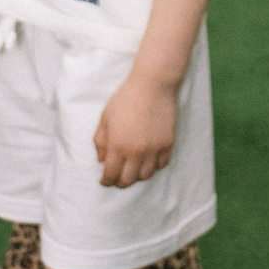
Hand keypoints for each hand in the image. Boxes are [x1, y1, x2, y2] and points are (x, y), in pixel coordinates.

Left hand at [94, 70, 177, 187]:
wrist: (153, 86)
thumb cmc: (126, 99)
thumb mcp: (105, 118)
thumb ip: (101, 140)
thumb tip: (101, 160)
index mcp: (118, 145)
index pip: (111, 174)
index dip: (106, 181)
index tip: (104, 181)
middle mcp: (136, 152)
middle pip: (128, 180)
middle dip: (120, 183)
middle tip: (117, 180)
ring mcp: (154, 149)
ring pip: (146, 175)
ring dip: (137, 176)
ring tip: (133, 171)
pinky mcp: (168, 144)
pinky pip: (161, 164)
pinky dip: (154, 166)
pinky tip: (149, 162)